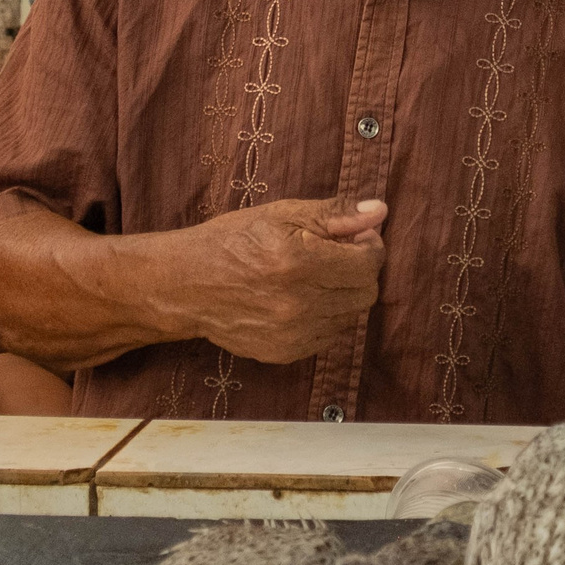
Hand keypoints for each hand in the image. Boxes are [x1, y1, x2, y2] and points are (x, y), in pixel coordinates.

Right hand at [177, 196, 387, 363]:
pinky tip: (300, 299)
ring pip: (351, 316)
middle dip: (359, 271)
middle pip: (367, 292)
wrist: (186, 284)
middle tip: (335, 255)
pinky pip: (330, 335)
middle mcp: (300, 303)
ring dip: (343, 294)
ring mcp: (293, 333)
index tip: (355, 237)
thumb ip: (334, 213)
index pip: (369, 263)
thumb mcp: (281, 213)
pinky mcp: (286, 353)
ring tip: (313, 277)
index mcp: (300, 262)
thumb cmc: (232, 241)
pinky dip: (325, 316)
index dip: (369, 245)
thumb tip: (378, 211)